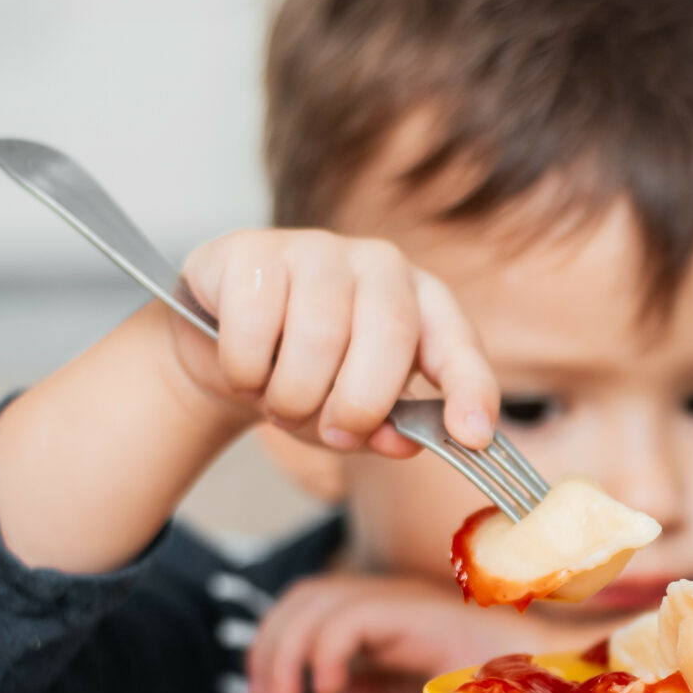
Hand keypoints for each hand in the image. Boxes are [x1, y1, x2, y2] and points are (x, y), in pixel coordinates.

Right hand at [176, 229, 500, 455]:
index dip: (469, 390)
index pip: (457, 346)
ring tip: (279, 401)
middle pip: (387, 338)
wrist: (222, 348)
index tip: (470, 436)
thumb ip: (385, 430)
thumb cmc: (305, 378)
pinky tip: (244, 368)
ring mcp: (318, 249)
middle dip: (358, 405)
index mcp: (423, 304)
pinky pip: (254, 327)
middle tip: (331, 432)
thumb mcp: (353, 416)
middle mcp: (380, 265)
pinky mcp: (254, 251)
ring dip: (292, 396)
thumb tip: (400, 442)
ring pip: (317, 338)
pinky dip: (244, 370)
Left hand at [245, 574, 604, 692]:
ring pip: (318, 602)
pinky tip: (326, 688)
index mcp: (390, 614)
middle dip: (269, 647)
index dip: (275, 645)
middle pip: (305, 595)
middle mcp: (392, 597)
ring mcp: (406, 601)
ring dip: (286, 652)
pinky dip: (325, 652)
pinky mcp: (418, 613)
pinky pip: (352, 620)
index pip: (311, 606)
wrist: (558, 685)